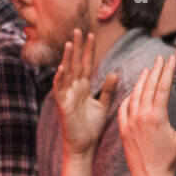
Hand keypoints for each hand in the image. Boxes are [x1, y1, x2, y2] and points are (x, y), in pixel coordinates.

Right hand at [52, 30, 119, 156]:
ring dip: (68, 58)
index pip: (86, 64)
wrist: (84, 146)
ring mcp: (67, 95)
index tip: (91, 34)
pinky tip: (62, 67)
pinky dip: (60, 78)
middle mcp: (74, 88)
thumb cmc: (91, 127)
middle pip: (76, 63)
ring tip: (71, 43)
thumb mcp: (103, 104)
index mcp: (84, 87)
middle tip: (78, 29)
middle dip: (78, 47)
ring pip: (67, 73)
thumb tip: (114, 73)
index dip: (88, 50)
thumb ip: (108, 89)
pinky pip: (60, 89)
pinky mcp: (64, 105)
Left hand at [118, 54, 175, 175]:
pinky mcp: (123, 130)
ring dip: (141, 81)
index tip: (169, 59)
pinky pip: (123, 109)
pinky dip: (128, 97)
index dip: (166, 71)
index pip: (162, 87)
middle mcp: (141, 116)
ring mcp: (130, 123)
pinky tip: (133, 92)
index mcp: (157, 116)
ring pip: (134, 95)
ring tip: (147, 70)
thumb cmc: (171, 161)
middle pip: (148, 86)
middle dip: (155, 70)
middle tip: (159, 58)